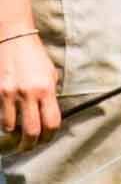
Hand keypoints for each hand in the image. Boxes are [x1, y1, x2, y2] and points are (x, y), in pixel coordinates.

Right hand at [0, 33, 60, 152]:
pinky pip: (1, 117)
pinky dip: (4, 122)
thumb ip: (49, 93)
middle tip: (30, 145)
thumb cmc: (35, 56)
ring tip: (17, 133)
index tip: (48, 138)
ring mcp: (10, 95)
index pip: (52, 121)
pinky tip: (9, 122)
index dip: (50, 135)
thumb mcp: (49, 73)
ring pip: (11, 128)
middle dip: (31, 143)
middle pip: (31, 131)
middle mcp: (28, 94)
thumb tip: (48, 114)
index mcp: (46, 88)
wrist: (14, 40)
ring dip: (14, 134)